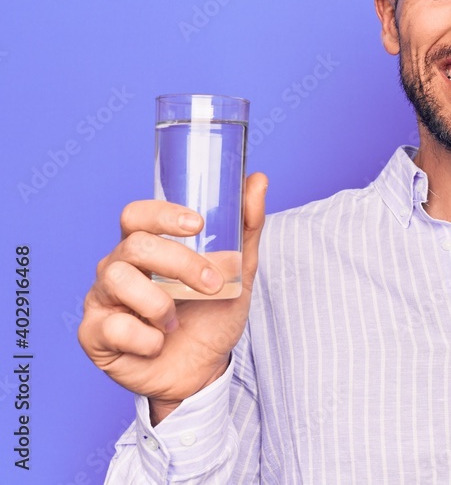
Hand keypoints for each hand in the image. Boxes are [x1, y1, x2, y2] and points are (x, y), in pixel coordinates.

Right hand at [78, 173, 266, 423]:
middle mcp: (117, 267)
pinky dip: (146, 337)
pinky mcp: (93, 334)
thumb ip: (246, 228)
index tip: (197, 224)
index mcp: (146, 247)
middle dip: (179, 263)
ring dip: (160, 303)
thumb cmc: (212, 316)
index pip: (137, 214)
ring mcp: (101, 299)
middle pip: (135, 246)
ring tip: (176, 320)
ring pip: (118, 280)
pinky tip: (157, 344)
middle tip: (210, 285)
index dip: (162, 214)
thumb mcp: (239, 273)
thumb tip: (257, 180)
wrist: (203, 371)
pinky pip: (113, 326)